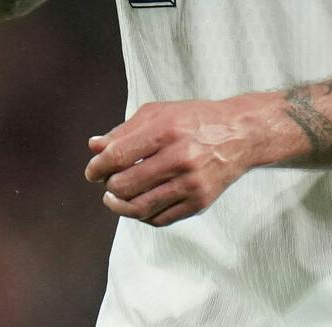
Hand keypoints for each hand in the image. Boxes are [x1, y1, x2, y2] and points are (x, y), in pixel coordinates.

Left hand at [84, 99, 256, 226]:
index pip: (119, 156)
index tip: (92, 171)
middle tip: (106, 182)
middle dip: (109, 186)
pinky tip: (138, 204)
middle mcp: (179, 158)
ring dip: (120, 206)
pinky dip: (143, 215)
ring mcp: (190, 184)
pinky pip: (160, 219)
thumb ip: (125, 130)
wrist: (239, 135)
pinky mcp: (199, 203)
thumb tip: (94, 146)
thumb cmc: (195, 120)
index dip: (98, 167)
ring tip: (114, 198)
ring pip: (141, 207)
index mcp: (167, 130)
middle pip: (126, 184)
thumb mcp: (160, 112)